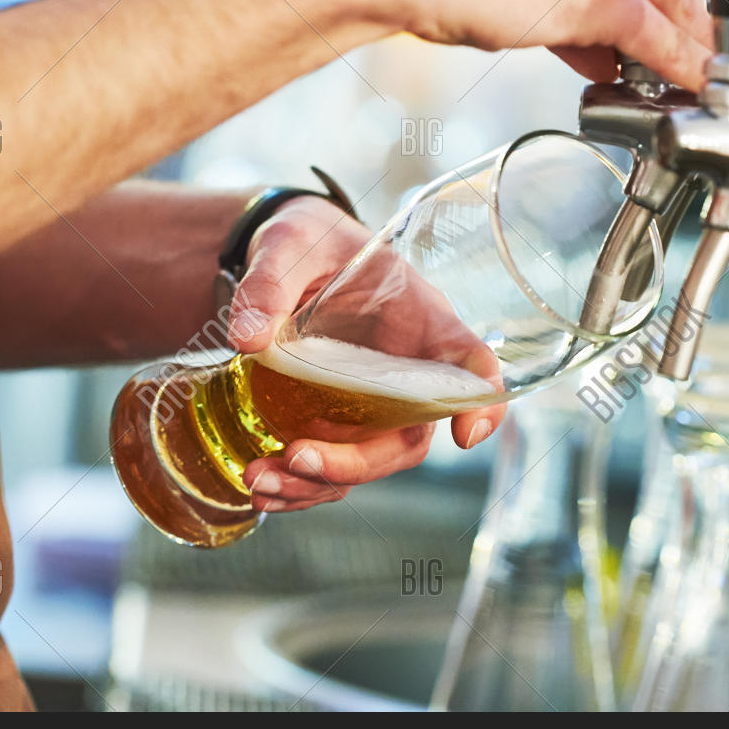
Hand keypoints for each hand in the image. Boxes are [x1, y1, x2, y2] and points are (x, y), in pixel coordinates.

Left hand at [225, 196, 505, 512]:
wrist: (286, 256)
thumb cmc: (308, 240)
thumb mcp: (287, 244)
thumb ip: (270, 283)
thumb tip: (248, 338)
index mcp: (419, 317)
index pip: (468, 361)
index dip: (480, 400)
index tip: (467, 433)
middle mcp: (407, 370)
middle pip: (411, 435)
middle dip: (359, 462)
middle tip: (297, 459)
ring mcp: (375, 402)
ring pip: (371, 461)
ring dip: (321, 484)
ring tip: (260, 482)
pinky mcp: (339, 419)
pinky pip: (335, 467)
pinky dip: (301, 488)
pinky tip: (260, 489)